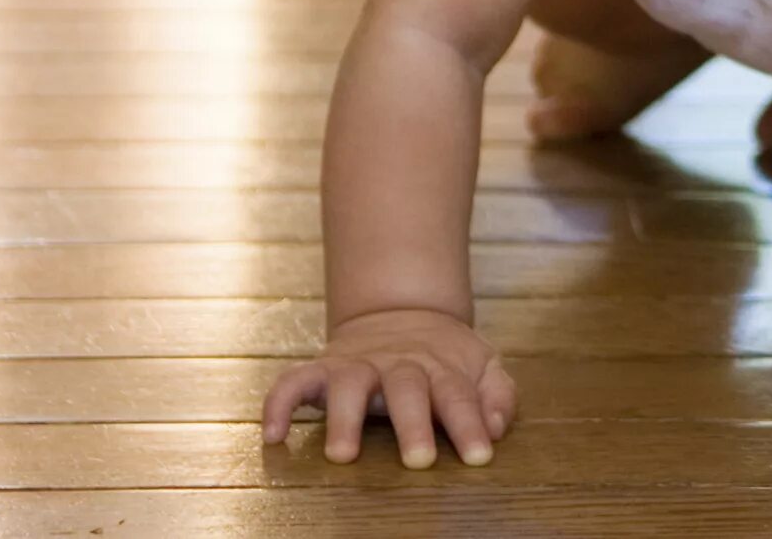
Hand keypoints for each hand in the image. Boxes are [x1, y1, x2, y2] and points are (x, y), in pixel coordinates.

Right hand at [262, 308, 518, 468]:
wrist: (401, 310)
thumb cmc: (446, 358)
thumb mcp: (483, 366)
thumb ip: (498, 395)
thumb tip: (497, 427)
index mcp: (441, 369)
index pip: (459, 396)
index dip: (470, 425)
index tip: (479, 457)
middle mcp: (398, 365)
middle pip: (406, 390)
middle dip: (412, 424)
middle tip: (419, 461)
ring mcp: (357, 365)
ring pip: (348, 384)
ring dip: (344, 418)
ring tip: (342, 455)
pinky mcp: (322, 368)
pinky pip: (293, 381)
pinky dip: (279, 403)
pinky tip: (274, 436)